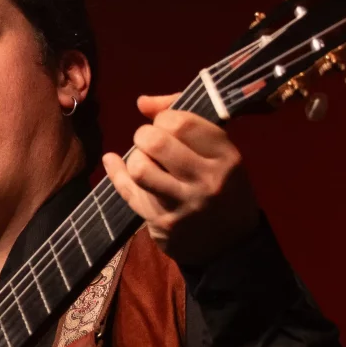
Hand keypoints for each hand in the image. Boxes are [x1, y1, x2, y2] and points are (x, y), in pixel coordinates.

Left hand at [101, 94, 262, 268]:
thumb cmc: (222, 185)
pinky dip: (116, 173)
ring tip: (144, 160)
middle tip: (150, 142)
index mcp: (225, 156)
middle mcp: (207, 181)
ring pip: (140, 168)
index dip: (164, 118)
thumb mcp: (218, 151)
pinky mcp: (163, 224)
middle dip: (144, 135)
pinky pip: (128, 192)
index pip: (181, 122)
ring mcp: (184, 205)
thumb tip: (142, 102)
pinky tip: (113, 162)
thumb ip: (185, 118)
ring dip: (134, 158)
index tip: (166, 126)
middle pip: (156, 142)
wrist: (231, 243)